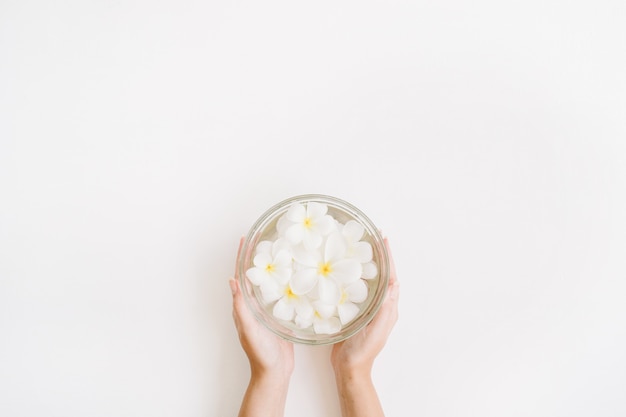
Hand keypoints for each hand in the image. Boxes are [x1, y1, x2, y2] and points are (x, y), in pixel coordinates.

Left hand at [230, 238, 293, 379]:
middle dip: (256, 257)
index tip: (246, 239)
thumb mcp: (249, 328)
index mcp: (244, 306)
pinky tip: (294, 275)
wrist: (274, 372)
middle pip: (254, 275)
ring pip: (267, 283)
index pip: (241, 275)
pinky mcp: (278, 316)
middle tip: (264, 238)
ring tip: (279, 250)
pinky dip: (284, 281)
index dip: (242, 257)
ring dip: (270, 267)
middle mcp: (253, 305)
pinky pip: (281, 293)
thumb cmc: (260, 353)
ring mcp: (266, 310)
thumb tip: (232, 281)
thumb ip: (240, 307)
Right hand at [331, 237, 398, 374]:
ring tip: (359, 247)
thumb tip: (395, 285)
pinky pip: (356, 289)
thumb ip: (386, 309)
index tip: (384, 238)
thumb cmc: (363, 351)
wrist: (349, 368)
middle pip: (382, 274)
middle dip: (379, 256)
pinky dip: (353, 276)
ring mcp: (368, 308)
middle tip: (372, 237)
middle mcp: (380, 305)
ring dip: (367, 264)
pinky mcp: (355, 311)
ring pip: (369, 280)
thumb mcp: (377, 329)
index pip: (391, 276)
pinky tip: (344, 270)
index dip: (388, 257)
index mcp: (388, 307)